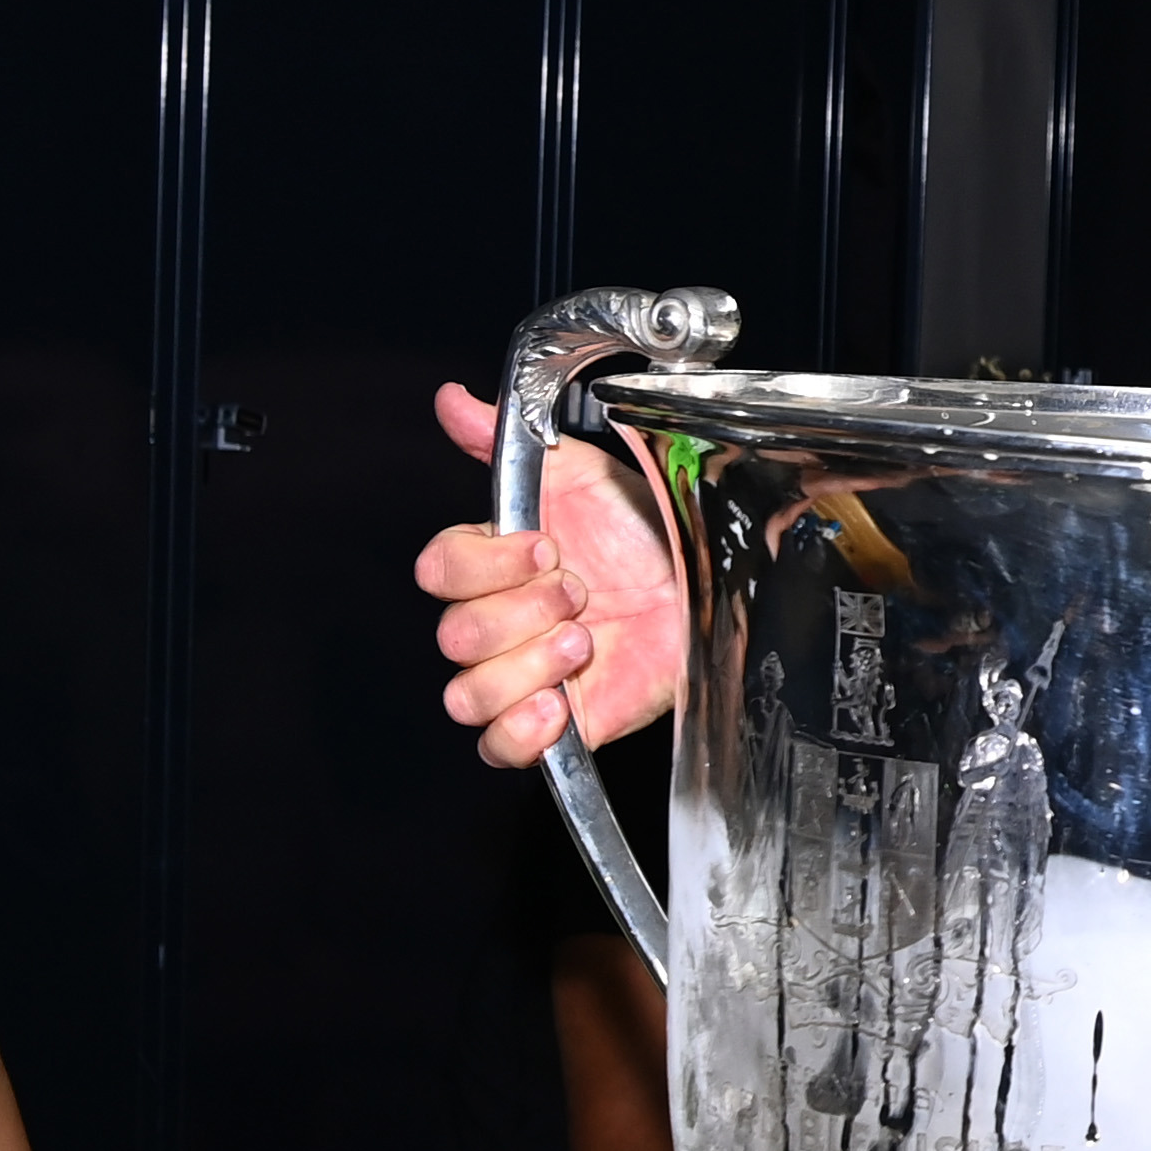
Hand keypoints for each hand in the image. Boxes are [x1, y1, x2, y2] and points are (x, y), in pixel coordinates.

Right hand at [413, 380, 683, 766]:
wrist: (711, 585)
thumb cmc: (648, 532)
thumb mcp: (585, 475)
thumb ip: (511, 441)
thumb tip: (454, 401)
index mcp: (494, 565)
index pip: (439, 570)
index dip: (488, 563)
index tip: (549, 548)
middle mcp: (500, 623)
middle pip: (454, 636)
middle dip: (522, 612)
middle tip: (582, 594)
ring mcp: (525, 675)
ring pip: (468, 694)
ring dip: (526, 667)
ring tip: (582, 642)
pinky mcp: (561, 722)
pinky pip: (500, 748)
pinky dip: (520, 732)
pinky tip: (559, 703)